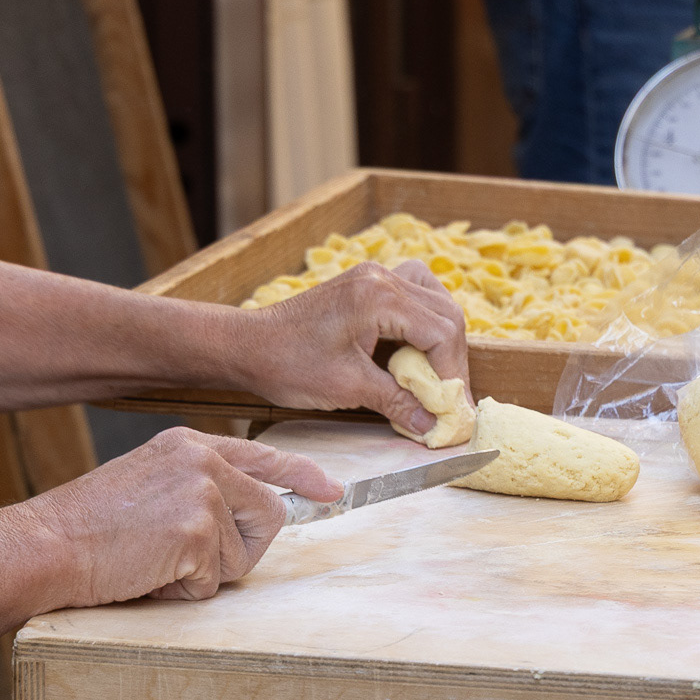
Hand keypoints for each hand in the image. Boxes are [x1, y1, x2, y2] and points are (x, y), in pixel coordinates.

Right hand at [22, 428, 343, 605]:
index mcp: (189, 445)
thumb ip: (196, 488)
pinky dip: (183, 590)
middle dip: (239, 550)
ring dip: (203, 574)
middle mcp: (202, 460)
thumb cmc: (88, 528)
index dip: (303, 476)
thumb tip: (242, 519)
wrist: (47, 545)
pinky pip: (215, 581)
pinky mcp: (197, 530)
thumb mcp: (147, 484)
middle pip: (268, 514)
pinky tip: (147, 572)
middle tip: (183, 556)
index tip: (332, 490)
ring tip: (153, 560)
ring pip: (241, 556)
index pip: (262, 455)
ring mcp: (202, 492)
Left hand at [234, 260, 469, 434]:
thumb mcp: (347, 386)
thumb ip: (396, 401)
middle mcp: (380, 277)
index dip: (452, 373)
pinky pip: (413, 294)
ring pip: (434, 298)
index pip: (441, 332)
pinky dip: (424, 321)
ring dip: (443, 336)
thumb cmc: (287, 363)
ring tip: (439, 374)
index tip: (451, 407)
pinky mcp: (365, 284)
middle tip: (450, 398)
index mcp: (378, 297)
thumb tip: (432, 424)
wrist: (247, 346)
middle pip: (445, 313)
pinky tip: (419, 348)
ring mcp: (373, 276)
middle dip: (453, 358)